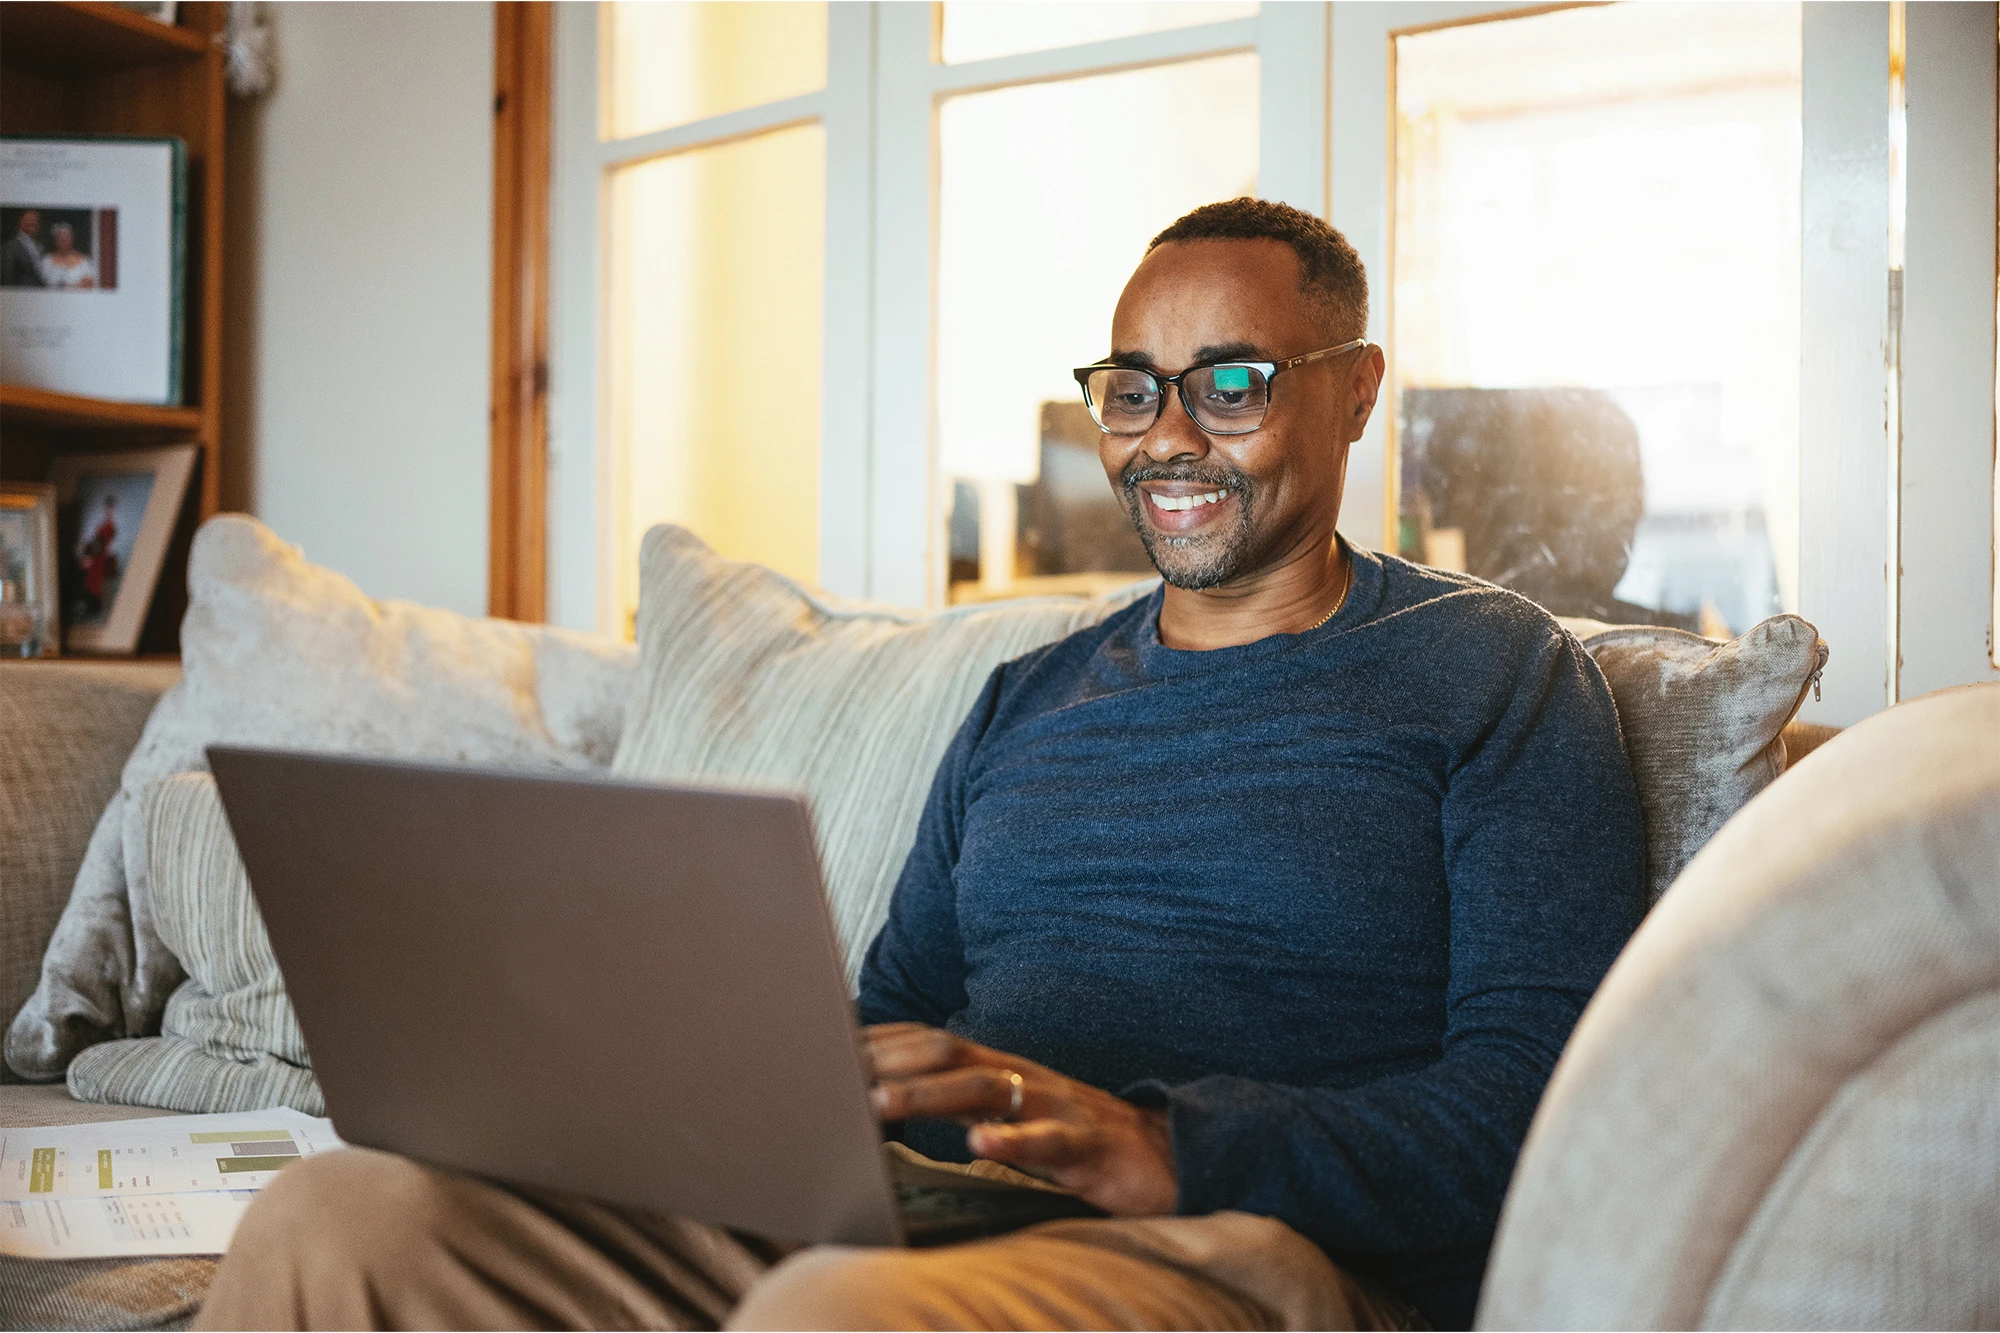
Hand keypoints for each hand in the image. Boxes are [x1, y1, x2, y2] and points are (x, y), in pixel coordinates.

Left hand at [863, 1022, 1177, 1216]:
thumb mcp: (1007, 1115)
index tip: (824, 1044)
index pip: (928, 1040)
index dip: (878, 1041)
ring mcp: (1053, 1105)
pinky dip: (1012, 1141)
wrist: (1161, 1157)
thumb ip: (957, 1103)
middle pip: (948, 1050)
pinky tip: (980, 1145)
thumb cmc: (1071, 1138)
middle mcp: (1021, 1076)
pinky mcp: (1085, 1144)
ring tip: (881, 1104)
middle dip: (889, 1059)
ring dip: (928, 1095)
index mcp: (998, 1069)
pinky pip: (1047, 1141)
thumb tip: (883, 1103)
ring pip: (987, 1088)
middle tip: (835, 1072)